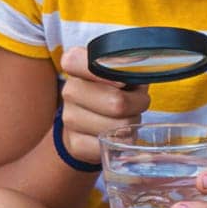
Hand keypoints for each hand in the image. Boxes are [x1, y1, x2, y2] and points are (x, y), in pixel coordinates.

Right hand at [55, 47, 150, 163]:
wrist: (96, 119)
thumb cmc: (117, 88)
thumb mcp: (125, 68)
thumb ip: (129, 64)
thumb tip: (134, 67)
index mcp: (76, 64)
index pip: (79, 62)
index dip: (107, 72)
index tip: (124, 81)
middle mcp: (69, 90)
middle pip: (116, 102)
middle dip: (136, 104)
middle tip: (137, 102)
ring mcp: (69, 118)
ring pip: (117, 126)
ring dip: (132, 123)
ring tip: (128, 116)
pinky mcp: (75, 143)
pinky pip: (109, 145)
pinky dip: (122, 142)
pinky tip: (118, 134)